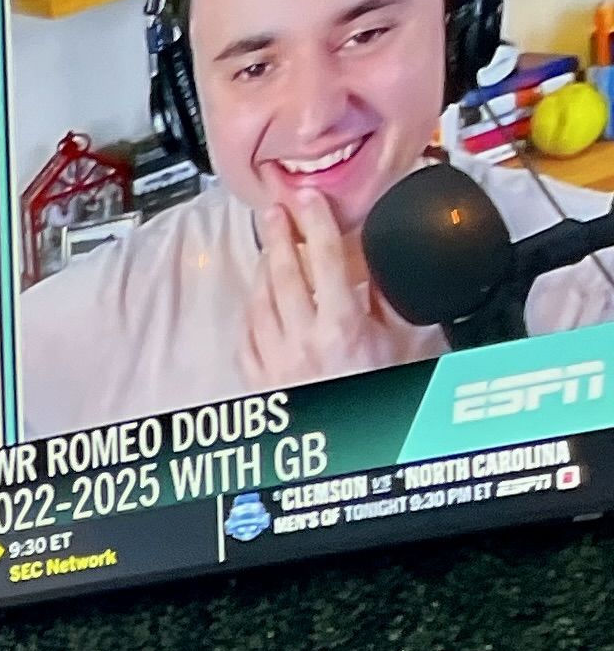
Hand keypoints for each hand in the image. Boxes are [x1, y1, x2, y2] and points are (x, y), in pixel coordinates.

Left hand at [243, 190, 446, 388]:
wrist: (353, 451)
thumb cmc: (384, 398)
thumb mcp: (404, 345)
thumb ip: (388, 302)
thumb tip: (379, 263)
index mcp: (342, 327)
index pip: (326, 260)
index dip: (316, 224)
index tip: (308, 199)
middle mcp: (302, 341)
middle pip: (284, 275)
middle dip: (279, 237)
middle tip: (274, 210)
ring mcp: (274, 361)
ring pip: (259, 301)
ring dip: (263, 269)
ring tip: (269, 247)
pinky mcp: (258, 380)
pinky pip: (247, 335)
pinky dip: (251, 309)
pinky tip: (257, 296)